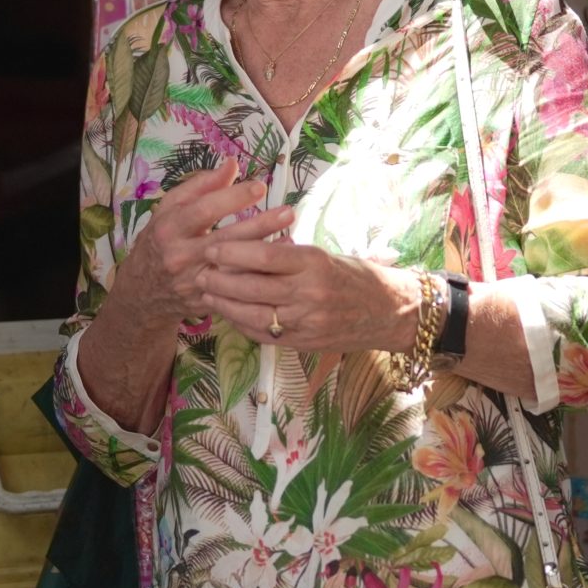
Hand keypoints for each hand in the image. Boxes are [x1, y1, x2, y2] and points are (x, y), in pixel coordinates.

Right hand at [131, 161, 293, 324]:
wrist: (143, 289)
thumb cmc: (160, 240)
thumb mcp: (169, 209)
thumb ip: (201, 186)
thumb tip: (232, 164)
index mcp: (170, 228)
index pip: (204, 210)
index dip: (232, 198)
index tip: (260, 186)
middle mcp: (180, 256)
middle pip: (225, 239)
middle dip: (259, 225)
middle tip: (288, 212)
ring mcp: (193, 281)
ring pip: (234, 267)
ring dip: (264, 252)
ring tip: (292, 235)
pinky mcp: (205, 300)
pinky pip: (237, 289)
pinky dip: (259, 275)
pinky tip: (279, 264)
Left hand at [201, 231, 422, 353]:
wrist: (389, 313)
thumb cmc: (356, 276)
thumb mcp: (325, 255)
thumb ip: (289, 255)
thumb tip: (249, 245)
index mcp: (314, 264)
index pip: (265, 256)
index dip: (233, 252)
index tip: (213, 247)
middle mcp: (309, 293)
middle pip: (253, 287)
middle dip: (220, 279)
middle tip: (198, 270)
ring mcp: (306, 321)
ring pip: (253, 314)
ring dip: (225, 303)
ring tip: (206, 292)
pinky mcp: (303, 342)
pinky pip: (264, 334)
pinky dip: (242, 323)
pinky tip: (228, 313)